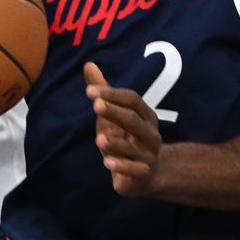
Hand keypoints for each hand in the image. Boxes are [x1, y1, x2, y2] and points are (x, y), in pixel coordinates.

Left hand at [85, 61, 162, 196]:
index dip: (112, 95)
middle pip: (134, 120)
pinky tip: (107, 163)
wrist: (147, 174)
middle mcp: (150, 134)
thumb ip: (103, 92)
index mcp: (145, 116)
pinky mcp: (142, 174)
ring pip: (133, 148)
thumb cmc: (127, 139)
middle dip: (115, 113)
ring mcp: (148, 155)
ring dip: (116, 144)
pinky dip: (122, 167)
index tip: (90, 91)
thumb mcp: (113, 116)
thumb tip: (88, 64)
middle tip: (96, 106)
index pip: (132, 100)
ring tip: (99, 140)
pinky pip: (135, 170)